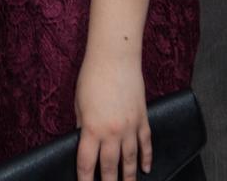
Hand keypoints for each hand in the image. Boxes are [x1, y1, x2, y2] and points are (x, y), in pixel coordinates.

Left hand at [74, 54, 151, 180]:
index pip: (87, 162)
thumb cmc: (91, 76)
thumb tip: (82, 141)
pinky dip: (147, 158)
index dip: (85, 179)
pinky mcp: (143, 119)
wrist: (114, 58)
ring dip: (129, 177)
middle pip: (110, 167)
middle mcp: (112, 132)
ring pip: (131, 161)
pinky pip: (146, 144)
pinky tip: (146, 169)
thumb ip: (82, 124)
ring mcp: (130, 127)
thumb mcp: (78, 102)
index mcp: (92, 128)